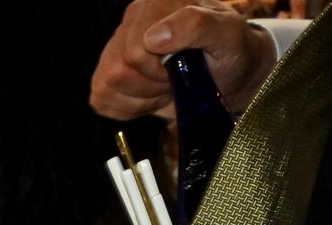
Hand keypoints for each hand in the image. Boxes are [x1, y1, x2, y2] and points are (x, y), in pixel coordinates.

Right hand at [90, 0, 274, 119]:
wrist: (229, 73)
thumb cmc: (230, 52)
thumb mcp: (228, 34)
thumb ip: (197, 26)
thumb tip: (153, 38)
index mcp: (156, 4)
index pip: (135, 50)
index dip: (160, 69)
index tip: (186, 66)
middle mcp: (131, 22)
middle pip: (118, 71)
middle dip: (152, 84)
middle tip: (177, 77)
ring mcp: (114, 48)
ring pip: (106, 86)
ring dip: (142, 97)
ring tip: (166, 85)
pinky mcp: (107, 74)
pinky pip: (101, 99)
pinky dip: (129, 107)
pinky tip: (150, 95)